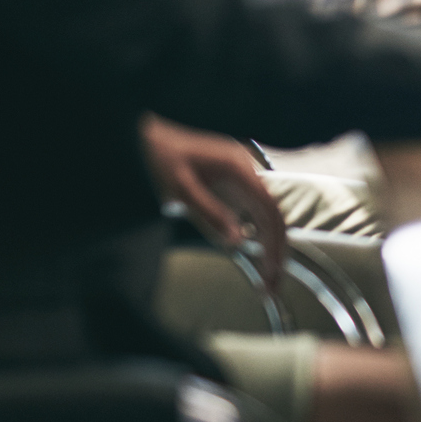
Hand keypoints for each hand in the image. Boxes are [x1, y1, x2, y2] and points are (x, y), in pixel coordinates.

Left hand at [139, 114, 286, 274]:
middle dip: (276, 252)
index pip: (270, 211)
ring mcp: (240, 178)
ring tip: (266, 279)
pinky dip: (255, 237)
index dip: (275, 244)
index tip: (273, 273)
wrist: (144, 134)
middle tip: (271, 287)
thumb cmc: (160, 157)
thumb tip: (237, 242)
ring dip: (267, 246)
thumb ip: (210, 214)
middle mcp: (246, 173)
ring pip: (265, 216)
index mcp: (239, 170)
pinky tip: (252, 256)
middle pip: (273, 217)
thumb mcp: (180, 188)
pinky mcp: (230, 185)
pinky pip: (251, 213)